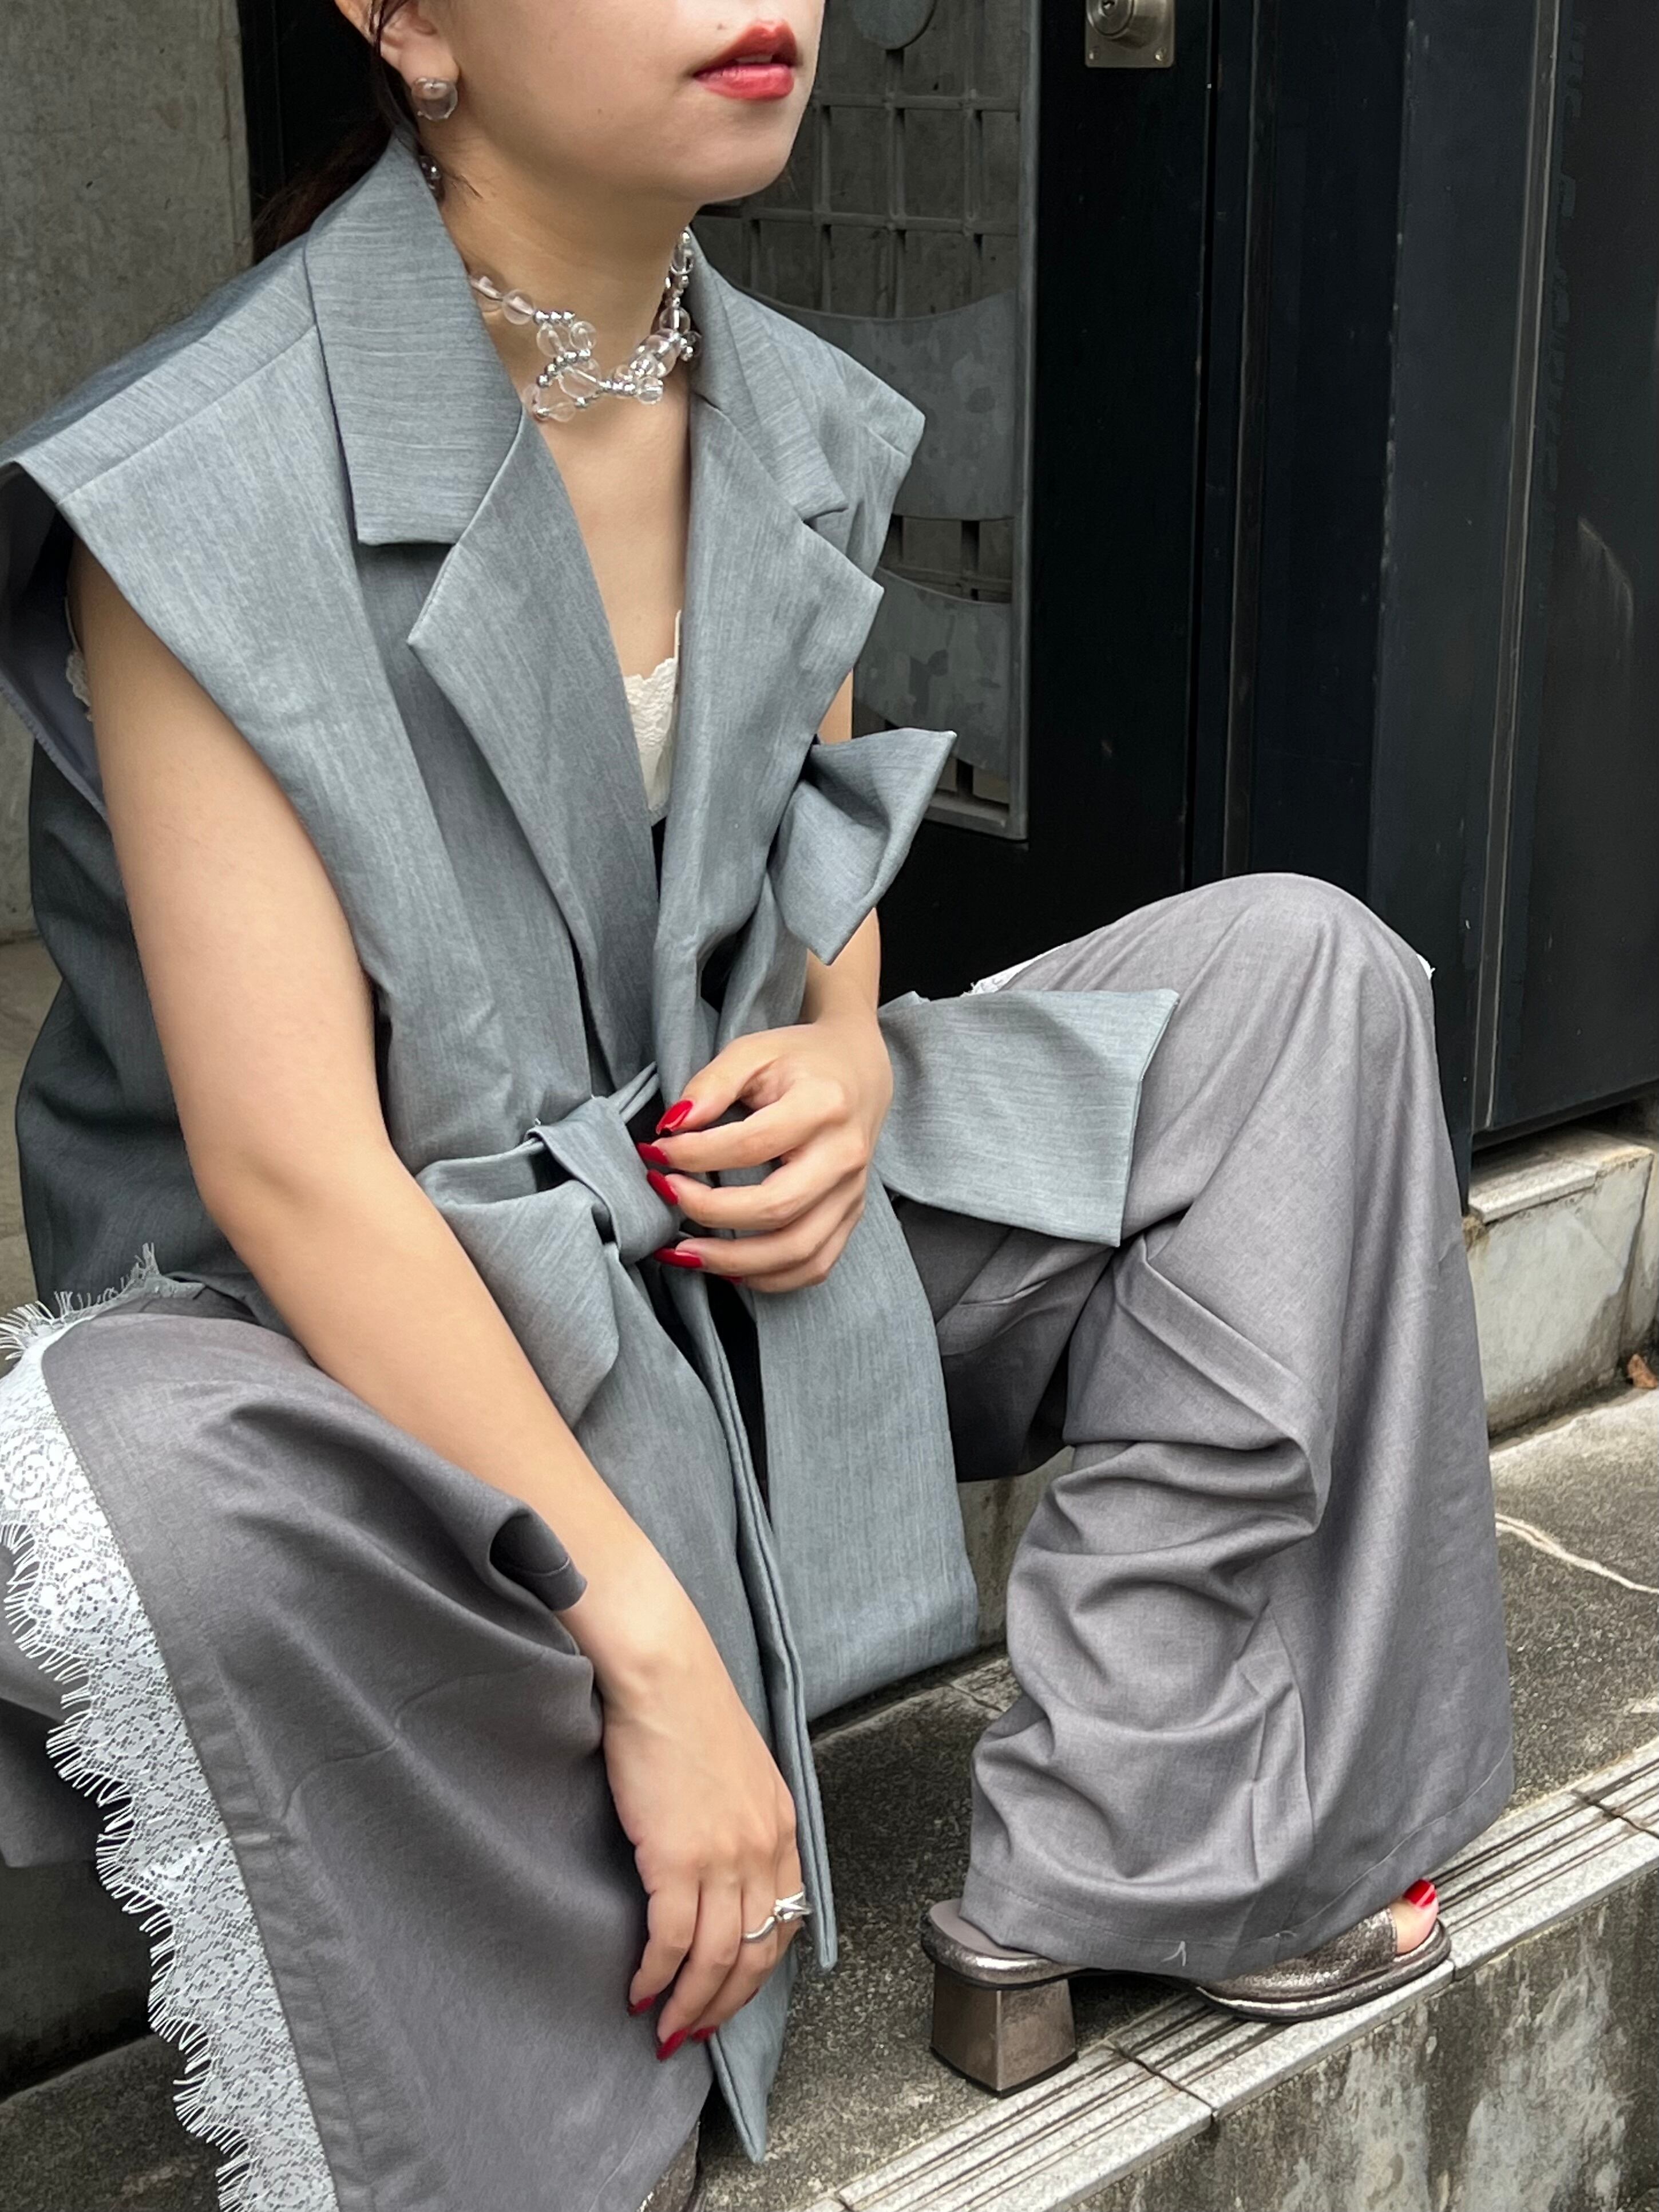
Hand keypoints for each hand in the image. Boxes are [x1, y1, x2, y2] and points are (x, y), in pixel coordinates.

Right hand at [566, 1576, 803, 2050]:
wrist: (661, 1670)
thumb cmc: (687, 1707)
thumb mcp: (737, 1768)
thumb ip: (739, 1817)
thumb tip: (716, 1861)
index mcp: (781, 1825)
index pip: (784, 1919)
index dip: (758, 1969)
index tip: (731, 1993)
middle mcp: (762, 1847)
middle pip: (755, 1952)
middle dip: (725, 2003)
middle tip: (694, 2031)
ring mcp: (724, 1855)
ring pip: (716, 1958)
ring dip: (689, 2004)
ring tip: (664, 2026)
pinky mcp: (678, 1857)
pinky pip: (670, 1940)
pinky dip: (656, 1974)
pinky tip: (639, 1989)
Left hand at [640, 1008, 893, 1290]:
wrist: (859, 1071)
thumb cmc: (800, 1060)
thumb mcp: (753, 1052)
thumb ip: (711, 1084)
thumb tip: (674, 1125)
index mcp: (823, 1106)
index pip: (751, 1145)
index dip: (696, 1155)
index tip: (658, 1152)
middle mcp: (845, 1155)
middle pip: (776, 1207)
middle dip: (708, 1211)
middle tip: (666, 1194)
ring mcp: (852, 1192)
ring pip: (797, 1250)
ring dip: (733, 1261)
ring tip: (683, 1250)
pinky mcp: (851, 1215)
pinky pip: (815, 1265)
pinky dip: (769, 1277)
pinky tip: (728, 1268)